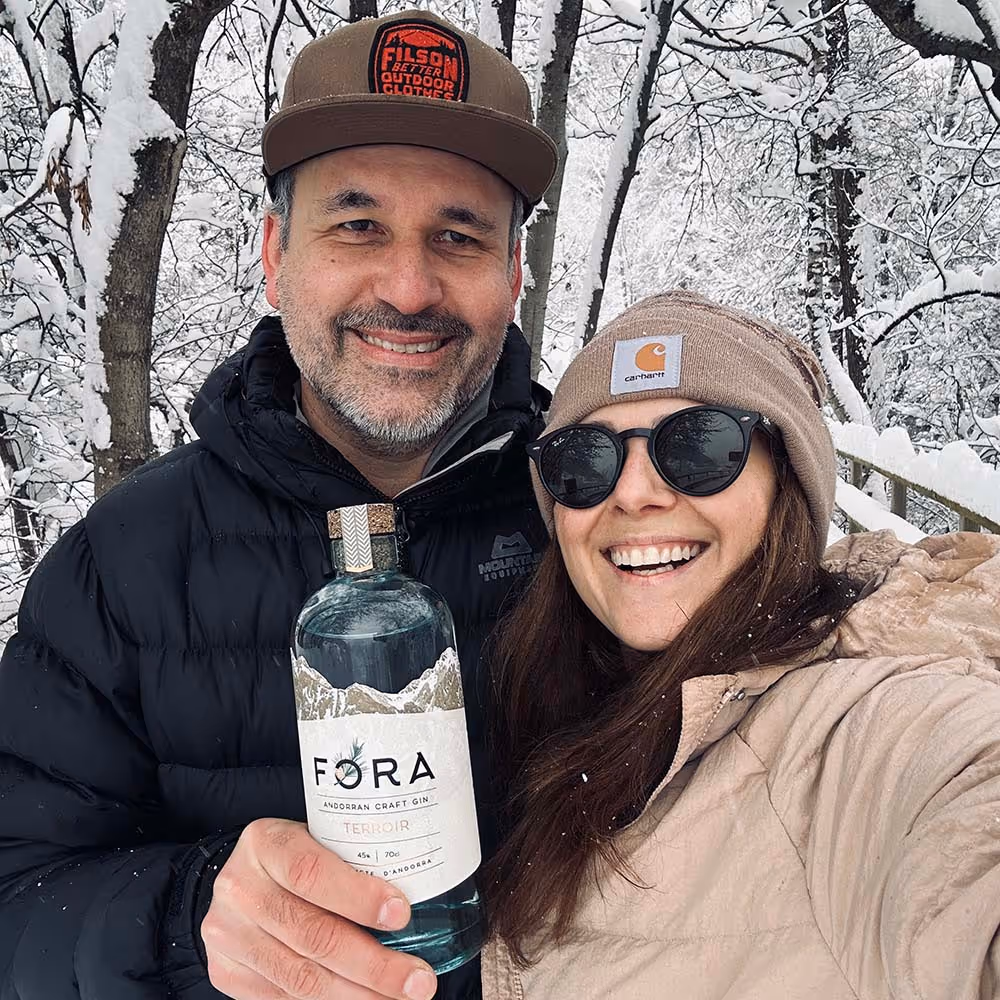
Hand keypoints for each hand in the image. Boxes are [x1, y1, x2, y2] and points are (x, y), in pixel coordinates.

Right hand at [201, 818, 437, 999]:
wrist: (238, 879)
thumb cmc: (295, 856)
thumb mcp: (316, 838)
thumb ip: (351, 860)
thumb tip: (418, 895)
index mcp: (266, 842)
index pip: (312, 872)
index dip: (359, 897)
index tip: (402, 915)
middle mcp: (241, 888)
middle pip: (312, 935)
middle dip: (373, 965)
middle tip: (418, 979)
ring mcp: (229, 934)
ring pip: (301, 977)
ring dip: (359, 994)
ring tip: (401, 996)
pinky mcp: (227, 972)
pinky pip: (284, 998)